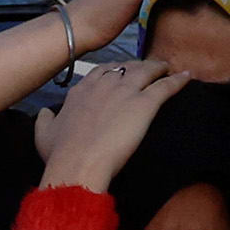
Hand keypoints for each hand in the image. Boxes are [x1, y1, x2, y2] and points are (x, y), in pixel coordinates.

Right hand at [36, 56, 189, 193]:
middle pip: (125, 67)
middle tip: (145, 70)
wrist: (78, 164)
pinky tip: (186, 76)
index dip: (111, 71)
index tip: (118, 74)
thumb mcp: (43, 135)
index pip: (100, 72)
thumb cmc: (60, 154)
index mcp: (81, 91)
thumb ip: (43, 119)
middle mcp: (104, 85)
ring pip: (146, 70)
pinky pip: (165, 86)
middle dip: (135, 66)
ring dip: (158, 67)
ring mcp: (125, 91)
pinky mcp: (144, 103)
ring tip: (167, 68)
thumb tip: (43, 112)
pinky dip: (177, 80)